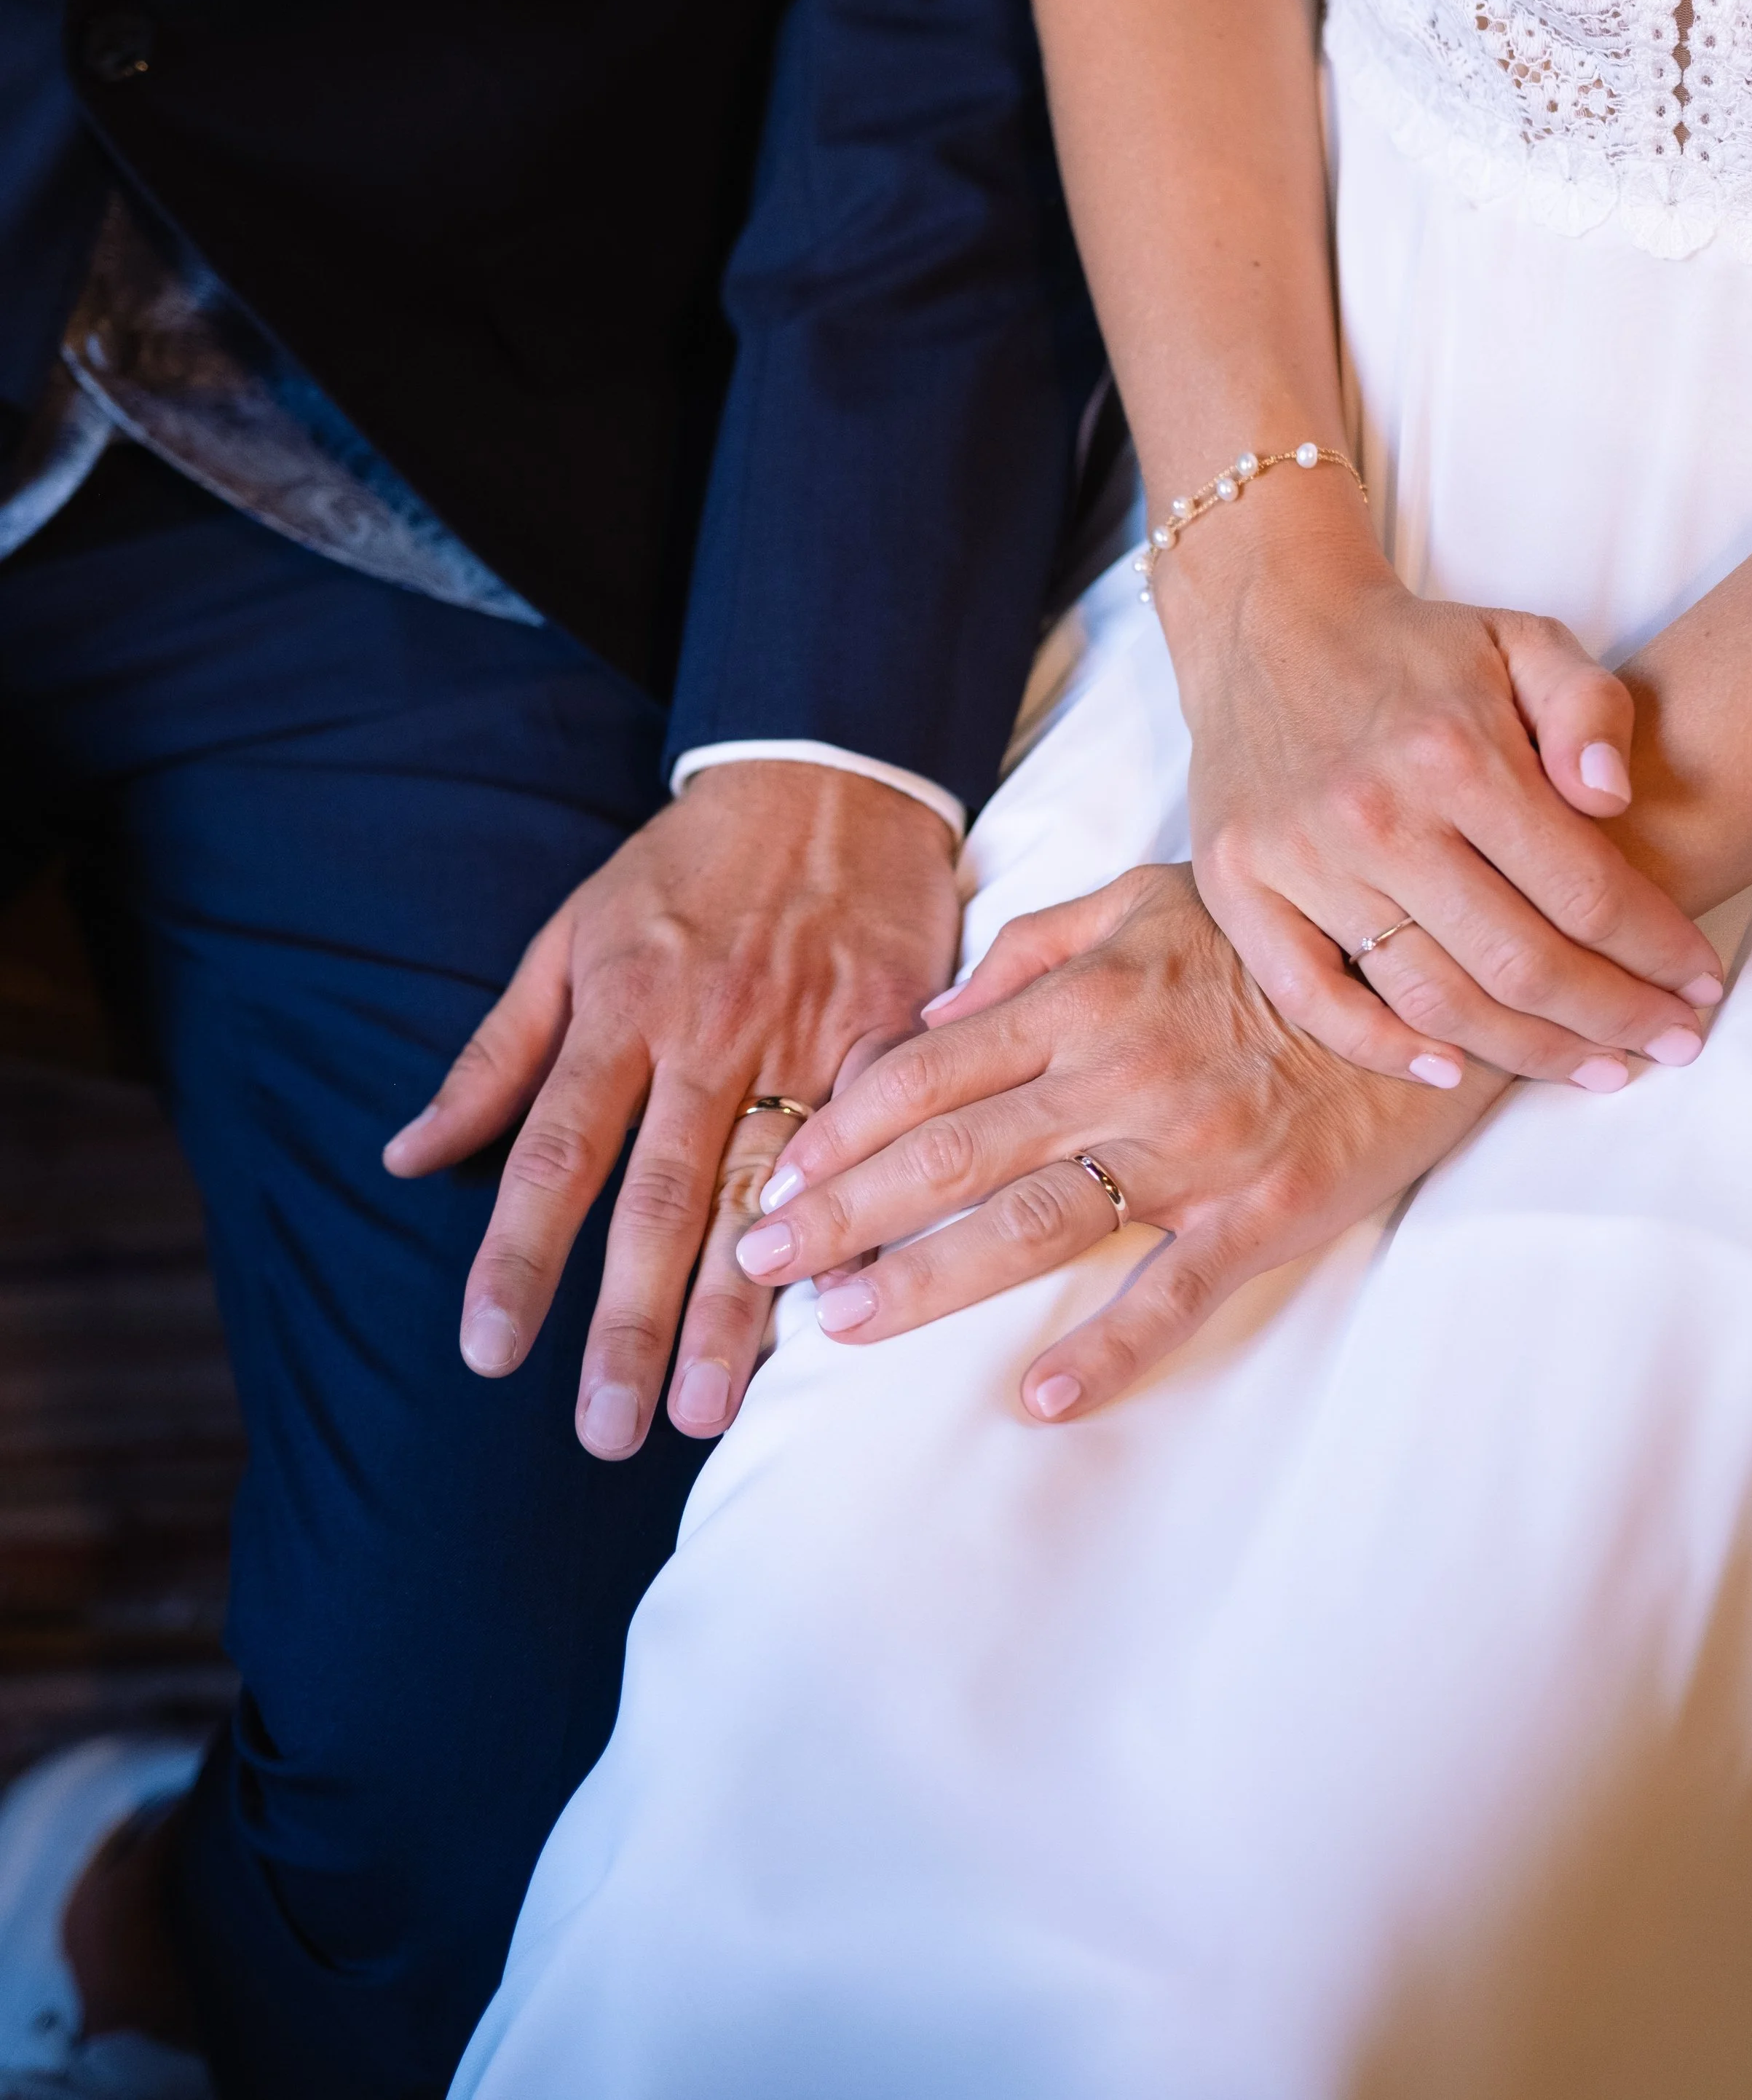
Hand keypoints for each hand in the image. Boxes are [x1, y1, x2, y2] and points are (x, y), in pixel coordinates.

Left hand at [384, 762, 959, 1455]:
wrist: (827, 774)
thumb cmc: (686, 866)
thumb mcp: (570, 935)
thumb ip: (495, 1054)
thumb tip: (407, 1155)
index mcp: (623, 1004)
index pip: (558, 1150)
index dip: (520, 1254)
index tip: (488, 1351)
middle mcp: (712, 1028)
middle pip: (661, 1193)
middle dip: (629, 1317)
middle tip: (604, 1429)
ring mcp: (810, 1032)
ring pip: (766, 1189)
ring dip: (738, 1307)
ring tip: (705, 1409)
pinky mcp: (893, 1032)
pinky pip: (874, 1141)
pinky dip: (858, 1224)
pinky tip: (843, 1308)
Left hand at [730, 864, 1507, 1419]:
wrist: (1436, 964)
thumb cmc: (1280, 933)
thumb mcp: (1150, 897)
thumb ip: (1034, 948)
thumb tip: (932, 1014)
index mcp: (1088, 996)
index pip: (931, 1069)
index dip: (844, 1127)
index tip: (778, 1173)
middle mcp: (1122, 1071)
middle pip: (952, 1151)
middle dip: (843, 1210)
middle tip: (759, 1259)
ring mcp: (1192, 1147)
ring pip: (1032, 1220)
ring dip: (925, 1278)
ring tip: (841, 1323)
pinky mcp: (1264, 1210)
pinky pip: (1176, 1290)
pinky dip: (1111, 1348)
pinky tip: (1043, 1398)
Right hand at [1166, 523, 1722, 1089]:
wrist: (1268, 624)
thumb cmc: (1410, 649)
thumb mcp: (1522, 639)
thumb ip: (1589, 706)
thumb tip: (1614, 796)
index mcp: (1455, 753)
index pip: (1586, 890)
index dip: (1657, 952)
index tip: (1697, 986)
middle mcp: (1378, 815)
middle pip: (1522, 962)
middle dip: (1614, 1017)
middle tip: (1667, 1044)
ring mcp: (1302, 860)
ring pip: (1433, 997)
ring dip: (1525, 1051)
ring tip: (1591, 1067)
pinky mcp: (1240, 887)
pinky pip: (1313, 1000)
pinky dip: (1383, 1049)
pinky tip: (1449, 1070)